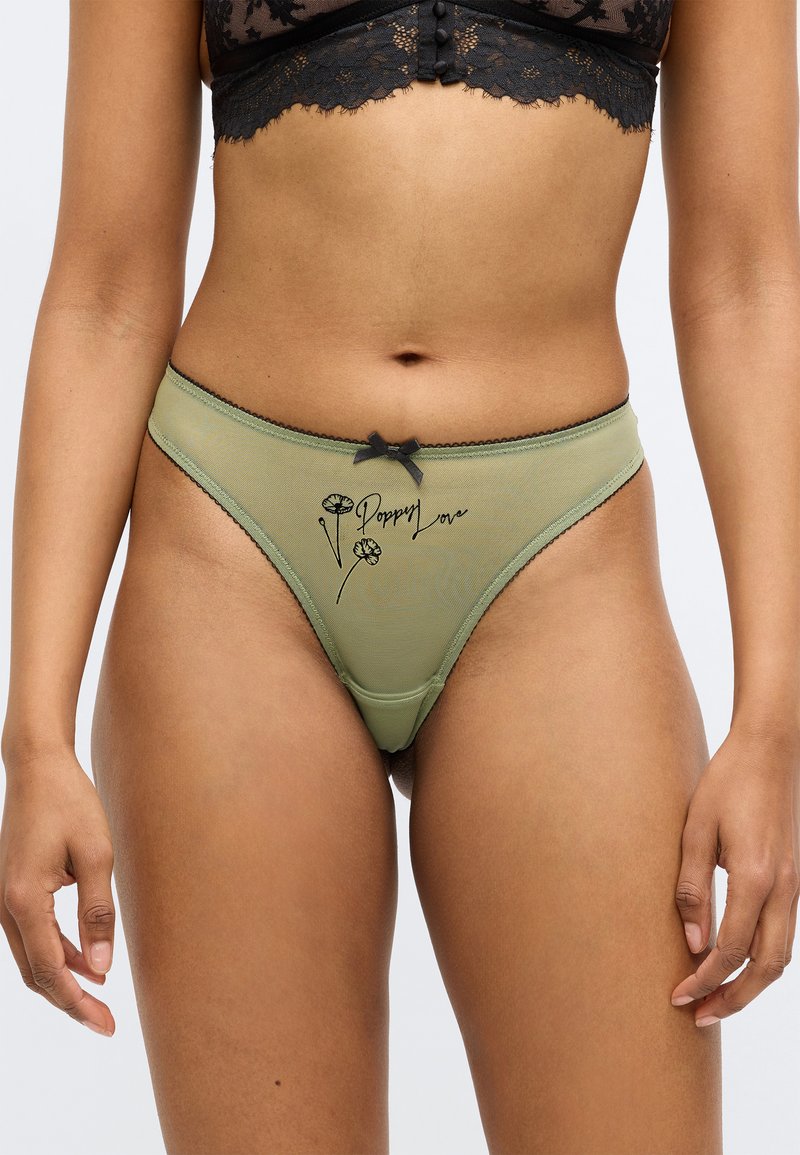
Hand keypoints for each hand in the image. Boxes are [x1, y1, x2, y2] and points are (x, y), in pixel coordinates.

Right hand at [0, 749, 115, 1035]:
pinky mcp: (14, 890)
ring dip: (64, 979)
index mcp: (24, 899)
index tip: (105, 1025)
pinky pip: (33, 935)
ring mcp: (5, 898)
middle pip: (36, 973)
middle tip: (106, 1023)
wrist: (37, 766)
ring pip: (32, 957)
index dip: (78, 1003)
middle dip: (71, 1001)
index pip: (51, 970)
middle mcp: (6, 905)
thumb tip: (101, 969)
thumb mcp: (97, 854)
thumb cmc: (69, 802)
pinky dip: (57, 953)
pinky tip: (85, 961)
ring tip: (101, 997)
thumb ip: (98, 912)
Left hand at [671, 724, 799, 1025]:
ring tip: (717, 999)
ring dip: (752, 984)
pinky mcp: (795, 877)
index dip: (704, 980)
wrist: (772, 748)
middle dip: (734, 998)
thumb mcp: (695, 829)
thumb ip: (691, 888)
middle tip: (699, 1016)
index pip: (730, 950)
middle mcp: (783, 887)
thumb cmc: (728, 781)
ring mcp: (795, 884)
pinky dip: (763, 958)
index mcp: (755, 877)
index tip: (678, 996)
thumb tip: (692, 944)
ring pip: (782, 955)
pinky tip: (736, 962)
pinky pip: (784, 932)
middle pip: (766, 967)